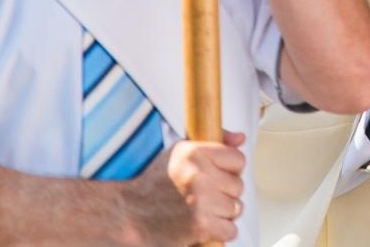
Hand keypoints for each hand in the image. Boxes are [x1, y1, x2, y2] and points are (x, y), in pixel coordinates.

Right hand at [121, 134, 245, 246]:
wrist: (128, 214)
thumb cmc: (154, 184)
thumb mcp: (179, 153)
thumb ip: (214, 142)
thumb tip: (241, 138)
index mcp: (193, 151)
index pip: (238, 159)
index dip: (229, 171)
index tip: (214, 177)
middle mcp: (197, 173)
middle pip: (238, 185)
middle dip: (224, 194)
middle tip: (203, 198)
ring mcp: (200, 200)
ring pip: (236, 208)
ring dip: (222, 214)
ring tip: (201, 211)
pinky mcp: (199, 225)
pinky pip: (230, 230)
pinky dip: (219, 232)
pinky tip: (202, 226)